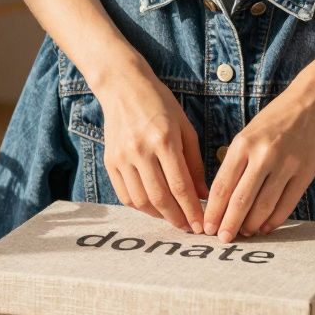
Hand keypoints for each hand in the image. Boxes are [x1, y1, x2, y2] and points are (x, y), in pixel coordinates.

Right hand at [93, 66, 209, 232]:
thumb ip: (194, 162)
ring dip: (159, 215)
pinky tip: (153, 207)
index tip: (200, 224)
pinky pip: (124, 194)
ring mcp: (122, 157)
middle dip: (177, 218)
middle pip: (160, 198)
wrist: (123, 87)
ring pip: (141, 200)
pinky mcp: (109, 161)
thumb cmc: (160, 104)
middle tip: (189, 227)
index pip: (180, 186)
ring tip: (173, 218)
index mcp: (164, 140)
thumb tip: (204, 194)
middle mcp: (140, 150)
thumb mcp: (185, 128)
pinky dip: (140, 206)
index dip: (192, 210)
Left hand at [203, 88, 314, 241]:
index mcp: (243, 144)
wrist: (311, 103)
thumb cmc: (274, 121)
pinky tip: (265, 227)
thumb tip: (221, 200)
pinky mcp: (304, 173)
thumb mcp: (247, 135)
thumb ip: (235, 163)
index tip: (207, 227)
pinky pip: (286, 204)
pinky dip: (274, 220)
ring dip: (251, 225)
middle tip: (223, 238)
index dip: (213, 211)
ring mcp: (285, 165)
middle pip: (241, 200)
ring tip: (244, 233)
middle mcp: (263, 155)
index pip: (222, 186)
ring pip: (263, 206)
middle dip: (229, 224)